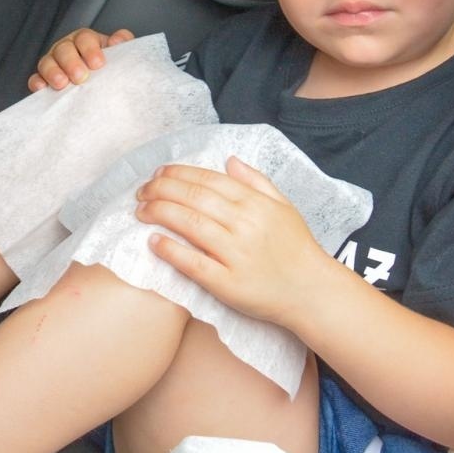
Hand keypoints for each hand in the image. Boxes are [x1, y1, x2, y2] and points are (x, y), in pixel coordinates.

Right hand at [28, 27, 134, 90]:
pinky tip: (42, 88)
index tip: (98, 64)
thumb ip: (122, 43)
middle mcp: (67, 48)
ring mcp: (53, 63)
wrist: (102, 87)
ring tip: (62, 84)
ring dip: (53, 72)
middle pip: (63, 49)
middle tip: (80, 77)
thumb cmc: (109, 68)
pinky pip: (36, 78)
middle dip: (71, 62)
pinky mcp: (43, 79)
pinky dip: (37, 82)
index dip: (90, 49)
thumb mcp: (119, 54)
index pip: (84, 38)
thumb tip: (117, 41)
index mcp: (85, 40)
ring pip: (47, 62)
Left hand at [136, 156, 331, 325]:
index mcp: (255, 203)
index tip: (157, 174)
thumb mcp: (283, 206)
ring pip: (189, 224)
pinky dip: (170, 250)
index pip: (208, 179)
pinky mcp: (228, 284)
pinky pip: (193, 263)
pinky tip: (153, 242)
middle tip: (141, 191)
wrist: (313, 292)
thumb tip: (228, 160)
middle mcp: (245, 224)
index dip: (178, 174)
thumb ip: (256, 181)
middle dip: (160, 189)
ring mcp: (236, 254)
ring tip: (140, 211)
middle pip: (193, 198)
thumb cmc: (296, 248)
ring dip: (159, 213)